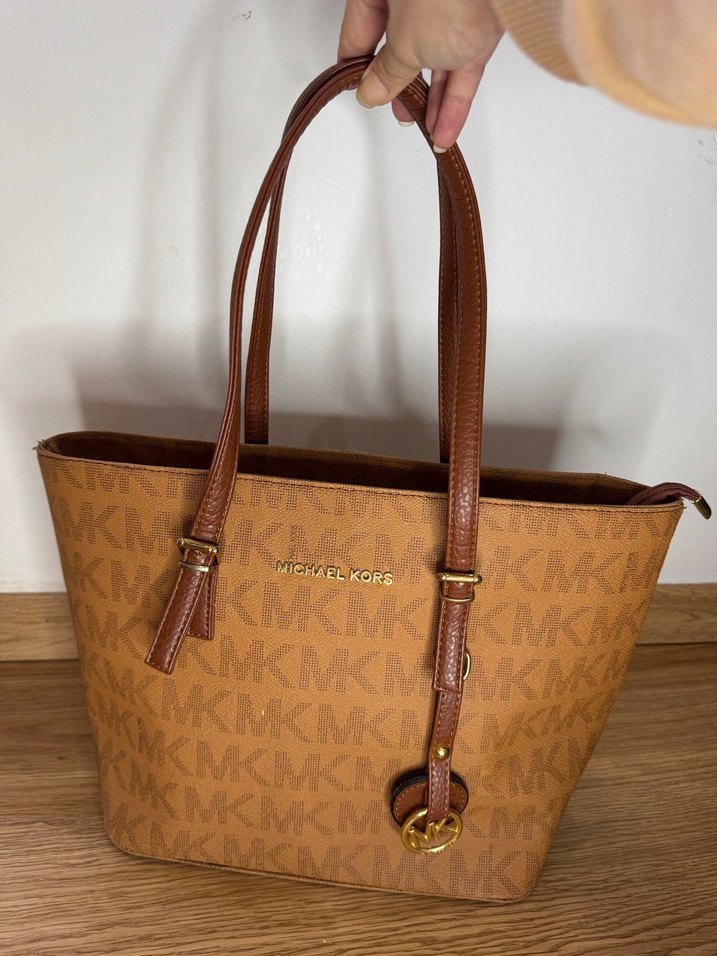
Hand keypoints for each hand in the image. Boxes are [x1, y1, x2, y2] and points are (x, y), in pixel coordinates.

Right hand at [338, 0, 503, 149]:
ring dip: (431, 99)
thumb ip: (387, 72)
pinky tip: (446, 127)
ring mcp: (448, 5)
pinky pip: (461, 63)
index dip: (359, 67)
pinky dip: (454, 96)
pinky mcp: (479, 20)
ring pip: (433, 57)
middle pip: (400, 45)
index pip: (360, 30)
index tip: (362, 94)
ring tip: (427, 130)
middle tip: (397, 111)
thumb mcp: (404, 44)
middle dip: (400, 86)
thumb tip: (371, 90)